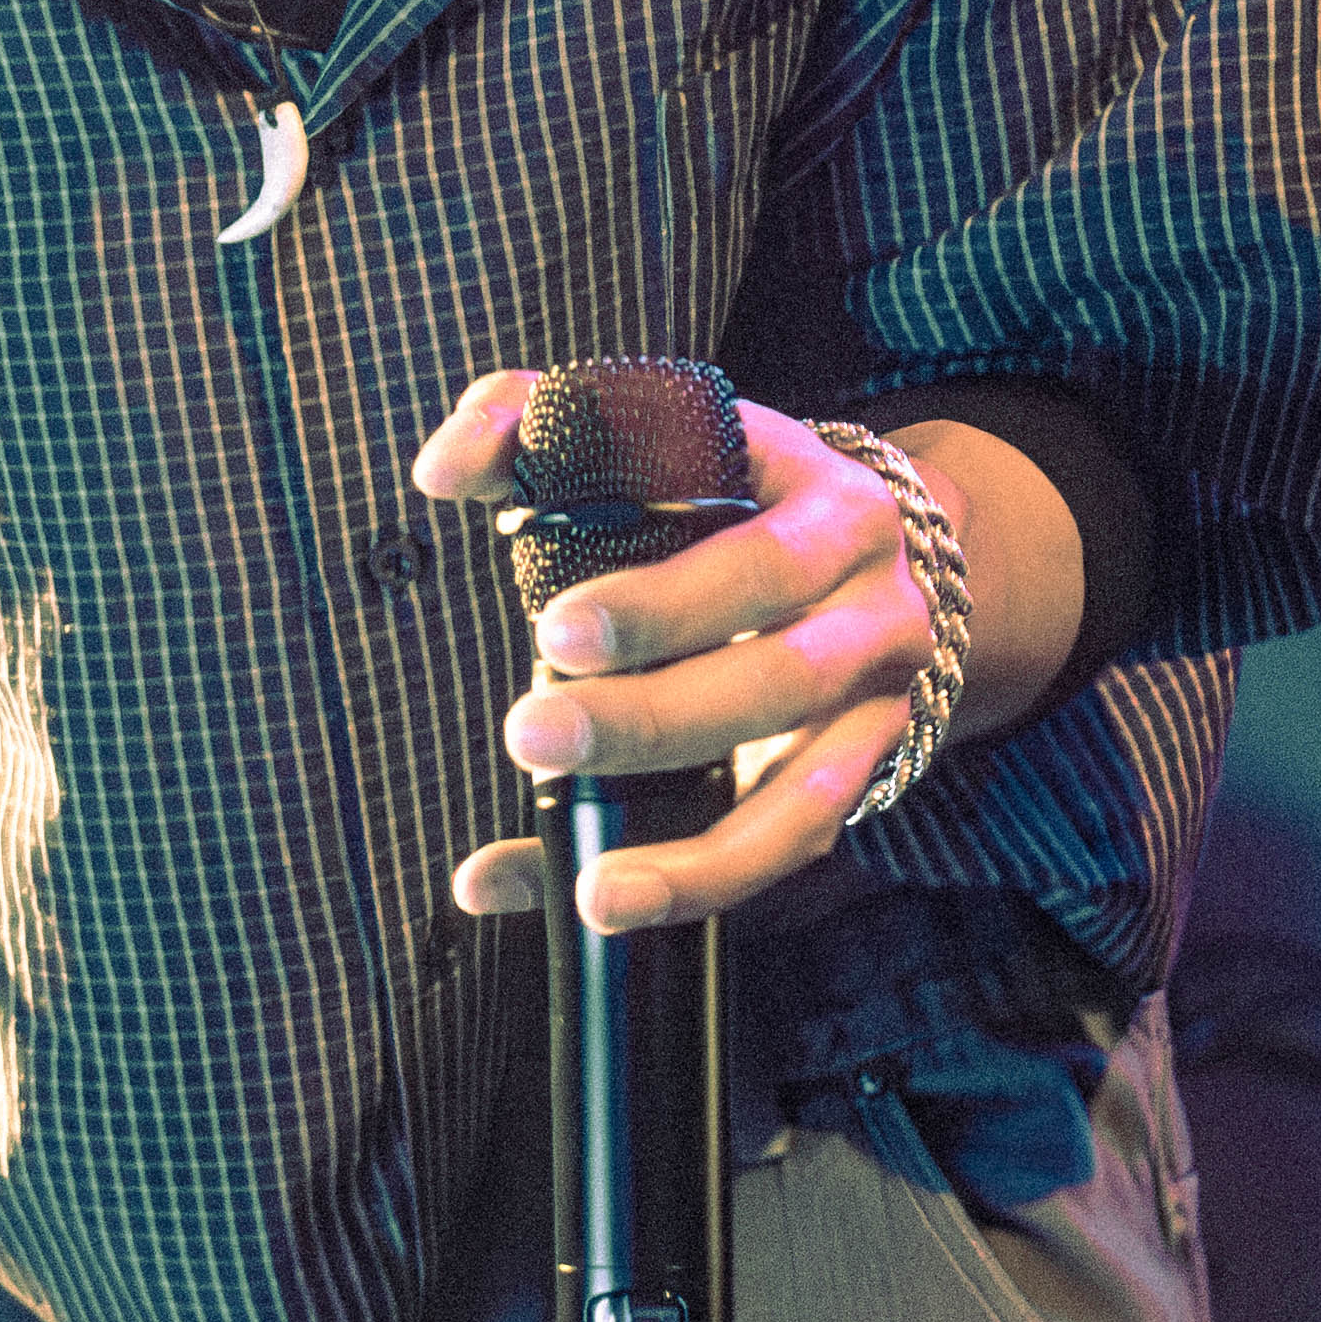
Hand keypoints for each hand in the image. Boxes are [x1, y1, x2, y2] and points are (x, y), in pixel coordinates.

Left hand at [414, 374, 992, 935]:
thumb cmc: (731, 488)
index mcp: (826, 504)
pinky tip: (593, 901)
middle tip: (530, 735)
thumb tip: (440, 468)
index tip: (554, 631)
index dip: (664, 602)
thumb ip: (535, 421)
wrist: (880, 545)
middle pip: (781, 677)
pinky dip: (696, 886)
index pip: (757, 552)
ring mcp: (878, 700)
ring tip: (593, 888)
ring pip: (808, 793)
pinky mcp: (864, 773)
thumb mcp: (661, 433)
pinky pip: (791, 847)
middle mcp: (872, 604)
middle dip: (654, 719)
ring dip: (699, 852)